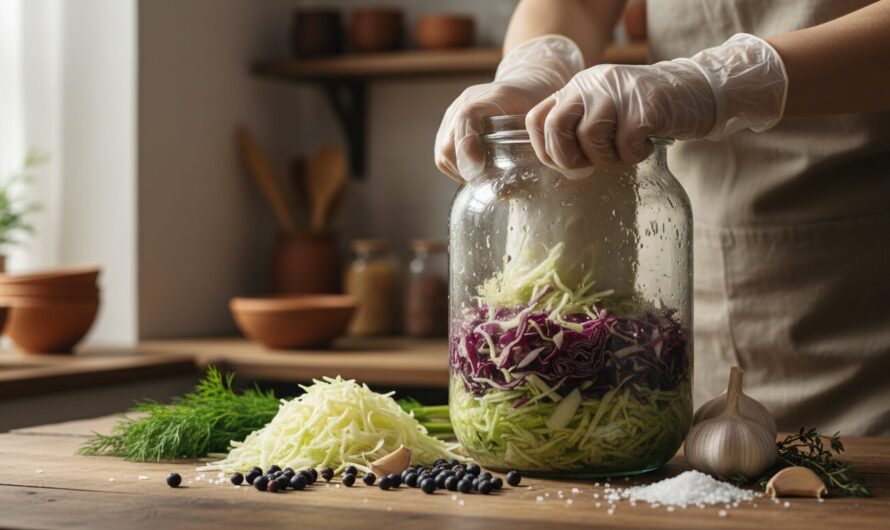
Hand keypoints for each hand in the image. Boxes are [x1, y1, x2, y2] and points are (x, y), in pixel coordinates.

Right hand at [434, 36, 583, 182]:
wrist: (527, 86)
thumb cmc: (537, 108)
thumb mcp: (537, 126)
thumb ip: (525, 153)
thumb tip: (503, 192)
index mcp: (491, 97)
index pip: (466, 118)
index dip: (468, 146)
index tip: (478, 169)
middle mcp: (465, 103)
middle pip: (449, 143)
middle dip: (466, 169)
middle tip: (487, 180)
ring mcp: (453, 114)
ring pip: (443, 153)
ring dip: (460, 170)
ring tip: (482, 175)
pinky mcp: (448, 126)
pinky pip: (443, 154)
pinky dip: (457, 167)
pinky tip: (476, 168)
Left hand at [526, 34, 787, 172]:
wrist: (699, 89)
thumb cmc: (647, 110)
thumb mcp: (606, 109)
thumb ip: (580, 126)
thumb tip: (559, 165)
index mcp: (578, 86)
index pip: (537, 118)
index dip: (545, 149)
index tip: (565, 164)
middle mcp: (593, 84)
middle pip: (556, 128)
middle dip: (569, 158)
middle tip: (592, 165)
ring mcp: (619, 93)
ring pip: (590, 138)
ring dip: (607, 158)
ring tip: (625, 152)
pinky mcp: (646, 106)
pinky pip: (625, 145)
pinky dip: (634, 155)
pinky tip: (646, 146)